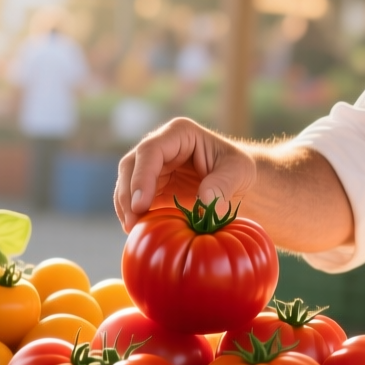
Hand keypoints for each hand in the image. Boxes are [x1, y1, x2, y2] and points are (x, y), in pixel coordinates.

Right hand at [114, 118, 256, 231]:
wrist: (239, 183)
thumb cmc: (239, 171)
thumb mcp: (239, 172)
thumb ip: (223, 184)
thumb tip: (205, 201)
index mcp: (180, 133)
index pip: (151, 151)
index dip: (141, 177)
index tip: (140, 204)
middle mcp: (161, 146)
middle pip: (131, 166)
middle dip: (127, 194)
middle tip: (132, 223)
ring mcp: (154, 166)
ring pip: (127, 183)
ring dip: (125, 207)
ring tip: (133, 230)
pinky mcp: (152, 187)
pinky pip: (134, 199)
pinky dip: (133, 214)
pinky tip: (138, 231)